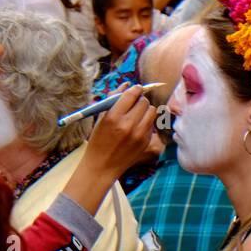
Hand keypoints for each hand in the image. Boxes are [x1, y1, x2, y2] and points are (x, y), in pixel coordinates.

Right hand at [61, 86, 157, 215]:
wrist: (102, 166)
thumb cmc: (98, 140)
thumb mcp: (101, 118)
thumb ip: (113, 99)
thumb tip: (128, 85)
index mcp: (113, 117)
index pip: (131, 95)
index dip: (135, 90)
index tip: (134, 90)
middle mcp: (127, 125)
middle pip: (144, 102)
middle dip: (139, 101)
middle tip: (133, 105)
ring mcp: (138, 134)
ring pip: (152, 111)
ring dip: (146, 110)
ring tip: (137, 115)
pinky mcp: (145, 142)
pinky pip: (152, 124)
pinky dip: (146, 122)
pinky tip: (137, 127)